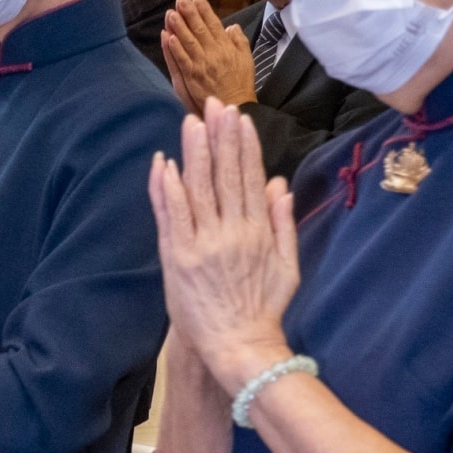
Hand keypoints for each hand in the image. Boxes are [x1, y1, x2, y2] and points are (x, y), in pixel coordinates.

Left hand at [148, 98, 299, 395]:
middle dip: (220, 137)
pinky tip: (164, 165)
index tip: (239, 119)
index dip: (244, 146)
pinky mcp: (179, 259)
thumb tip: (278, 184)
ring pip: (198, 190)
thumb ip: (283, 223)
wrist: (238, 347)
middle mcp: (232, 233)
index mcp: (259, 232)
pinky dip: (167, 190)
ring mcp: (203, 245)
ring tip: (191, 122)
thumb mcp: (288, 266)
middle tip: (215, 105)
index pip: (250, 178)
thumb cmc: (263, 309)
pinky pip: (172, 217)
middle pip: (225, 176)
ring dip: (194, 153)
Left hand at [162, 0, 256, 112]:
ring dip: (178, 26)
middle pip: (199, 30)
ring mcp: (202, 65)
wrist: (235, 106)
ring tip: (171, 14)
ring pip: (188, 42)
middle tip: (180, 0)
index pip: (214, 24)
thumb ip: (239, 41)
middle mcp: (214, 54)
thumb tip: (232, 26)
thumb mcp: (247, 59)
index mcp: (227, 48)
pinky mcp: (192, 77)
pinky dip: (174, 48)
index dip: (204, 11)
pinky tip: (168, 37)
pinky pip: (182, 60)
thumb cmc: (241, 83)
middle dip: (189, 13)